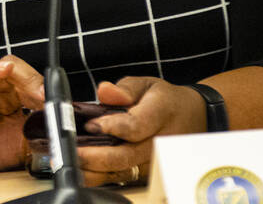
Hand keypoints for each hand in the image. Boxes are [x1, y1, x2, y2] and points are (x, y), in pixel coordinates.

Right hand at [0, 55, 44, 175]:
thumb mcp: (26, 141)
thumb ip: (41, 129)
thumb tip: (62, 123)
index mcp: (7, 94)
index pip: (22, 76)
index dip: (37, 82)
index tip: (50, 97)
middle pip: (2, 67)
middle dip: (23, 75)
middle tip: (39, 92)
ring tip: (5, 69)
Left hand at [75, 77, 206, 186]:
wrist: (191, 119)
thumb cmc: (164, 101)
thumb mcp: (147, 84)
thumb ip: (124, 88)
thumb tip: (104, 91)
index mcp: (160, 114)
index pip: (135, 126)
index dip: (112, 127)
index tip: (92, 124)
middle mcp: (157, 142)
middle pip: (125, 156)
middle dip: (95, 156)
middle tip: (73, 149)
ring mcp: (151, 162)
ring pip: (121, 172)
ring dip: (94, 169)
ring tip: (72, 160)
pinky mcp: (144, 173)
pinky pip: (121, 178)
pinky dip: (99, 175)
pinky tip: (82, 168)